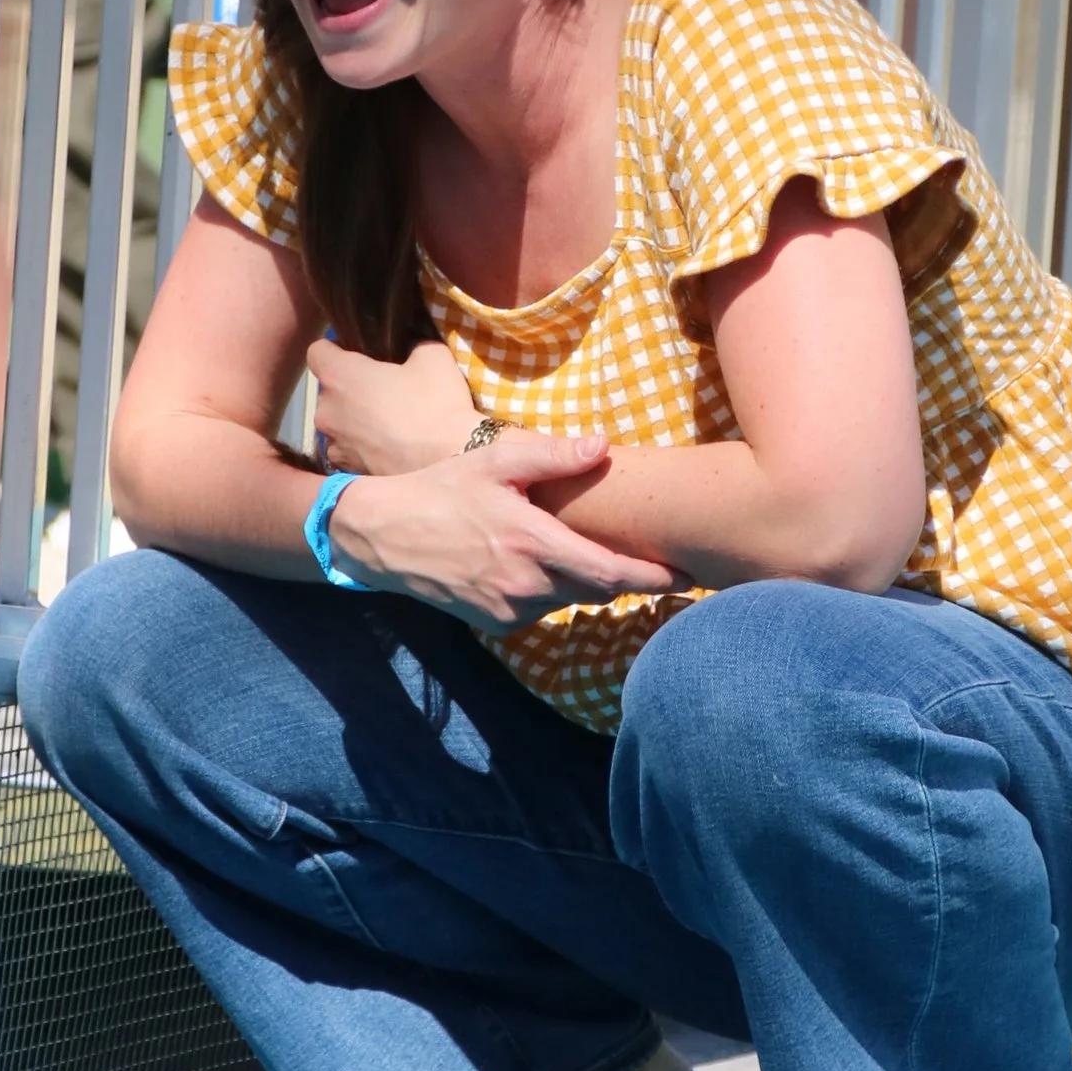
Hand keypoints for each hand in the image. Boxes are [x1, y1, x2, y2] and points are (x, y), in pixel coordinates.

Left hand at [308, 335, 479, 474]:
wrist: (451, 462)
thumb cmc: (436, 405)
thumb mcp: (433, 356)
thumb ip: (411, 344)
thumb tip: (409, 348)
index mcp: (339, 376)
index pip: (317, 351)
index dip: (336, 349)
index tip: (360, 355)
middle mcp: (326, 410)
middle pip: (329, 390)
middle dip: (351, 388)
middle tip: (385, 391)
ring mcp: (334, 444)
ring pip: (338, 422)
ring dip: (355, 420)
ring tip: (389, 425)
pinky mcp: (346, 471)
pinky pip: (348, 450)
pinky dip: (362, 447)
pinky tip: (389, 448)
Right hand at [327, 430, 682, 633]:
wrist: (384, 537)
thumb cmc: (443, 490)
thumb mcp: (495, 462)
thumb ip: (553, 455)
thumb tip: (603, 446)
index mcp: (532, 542)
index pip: (609, 573)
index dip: (653, 579)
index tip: (686, 577)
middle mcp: (525, 585)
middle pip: (597, 589)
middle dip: (624, 577)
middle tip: (654, 562)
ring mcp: (510, 610)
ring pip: (569, 598)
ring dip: (581, 579)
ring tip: (582, 552)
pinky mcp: (497, 624)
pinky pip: (540, 609)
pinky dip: (548, 589)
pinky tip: (534, 564)